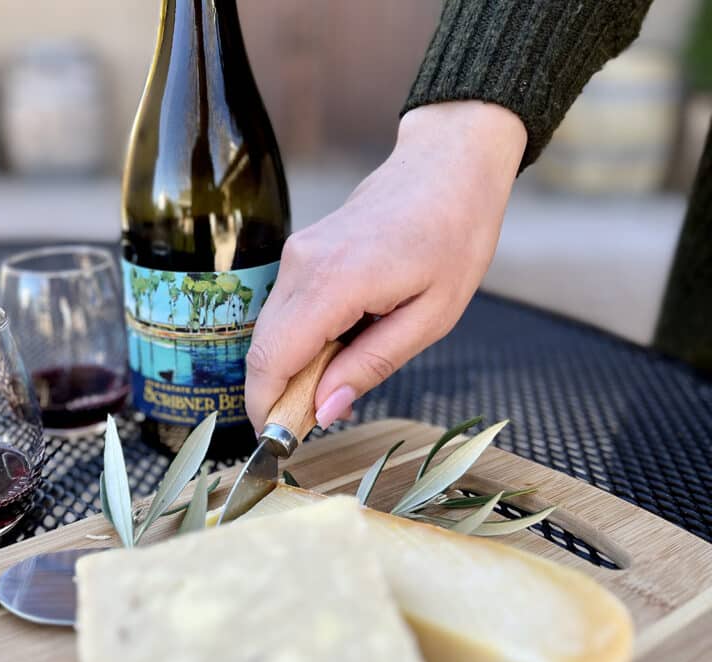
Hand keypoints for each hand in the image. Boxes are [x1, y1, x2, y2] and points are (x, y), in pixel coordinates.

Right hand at [245, 101, 526, 432]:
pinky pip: (284, 310)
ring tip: (336, 381)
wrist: (447, 167)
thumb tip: (325, 410)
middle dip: (276, 394)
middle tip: (314, 422)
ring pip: (270, 331)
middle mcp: (302, 265)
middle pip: (263, 349)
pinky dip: (299, 341)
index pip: (272, 358)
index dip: (266, 406)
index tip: (279, 440)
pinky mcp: (299, 252)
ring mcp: (296, 254)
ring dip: (291, 368)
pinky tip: (336, 348)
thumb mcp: (431, 317)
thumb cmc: (453, 237)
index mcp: (335, 282)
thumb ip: (372, 364)